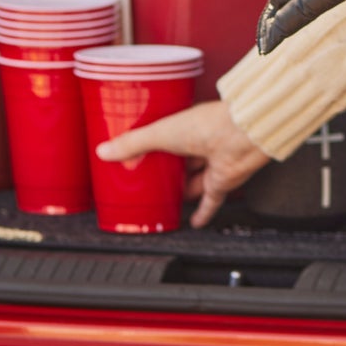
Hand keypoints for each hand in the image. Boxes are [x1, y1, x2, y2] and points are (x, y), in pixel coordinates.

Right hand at [95, 100, 271, 228]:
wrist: (240, 135)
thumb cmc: (208, 124)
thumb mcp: (161, 132)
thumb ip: (134, 143)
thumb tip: (105, 151)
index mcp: (187, 126)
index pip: (168, 136)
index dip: (154, 145)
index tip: (138, 154)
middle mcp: (201, 144)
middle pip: (181, 161)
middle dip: (167, 171)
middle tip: (148, 182)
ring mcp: (212, 164)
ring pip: (194, 182)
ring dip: (183, 192)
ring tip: (166, 200)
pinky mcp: (221, 182)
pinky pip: (210, 201)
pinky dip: (203, 213)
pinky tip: (193, 222)